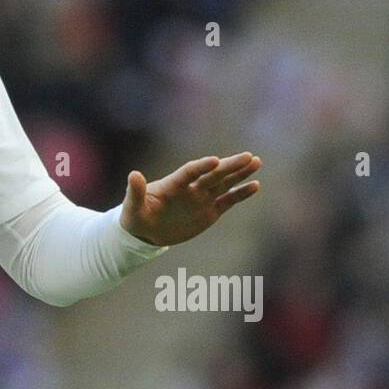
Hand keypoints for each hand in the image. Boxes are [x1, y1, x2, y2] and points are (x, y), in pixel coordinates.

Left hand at [120, 152, 260, 246]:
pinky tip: (255, 185)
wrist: (145, 232)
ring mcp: (201, 199)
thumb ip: (135, 192)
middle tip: (248, 156)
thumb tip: (133, 175)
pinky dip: (241, 194)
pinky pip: (228, 201)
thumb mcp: (132, 207)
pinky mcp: (209, 212)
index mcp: (173, 184)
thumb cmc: (135, 216)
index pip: (189, 172)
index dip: (201, 167)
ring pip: (224, 184)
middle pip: (213, 175)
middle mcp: (190, 188)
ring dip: (239, 174)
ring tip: (256, 162)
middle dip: (230, 166)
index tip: (215, 160)